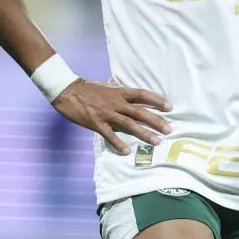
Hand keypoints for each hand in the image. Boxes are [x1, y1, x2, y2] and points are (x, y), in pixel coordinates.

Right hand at [53, 79, 171, 155]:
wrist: (68, 91)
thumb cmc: (88, 88)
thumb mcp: (107, 86)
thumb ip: (119, 91)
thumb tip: (130, 92)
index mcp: (119, 92)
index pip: (142, 95)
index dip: (156, 100)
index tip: (169, 107)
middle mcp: (116, 103)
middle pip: (140, 112)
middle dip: (156, 121)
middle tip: (169, 129)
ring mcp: (107, 114)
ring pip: (129, 124)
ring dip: (144, 133)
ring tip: (156, 141)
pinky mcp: (97, 123)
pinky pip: (110, 135)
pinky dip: (118, 143)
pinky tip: (126, 152)